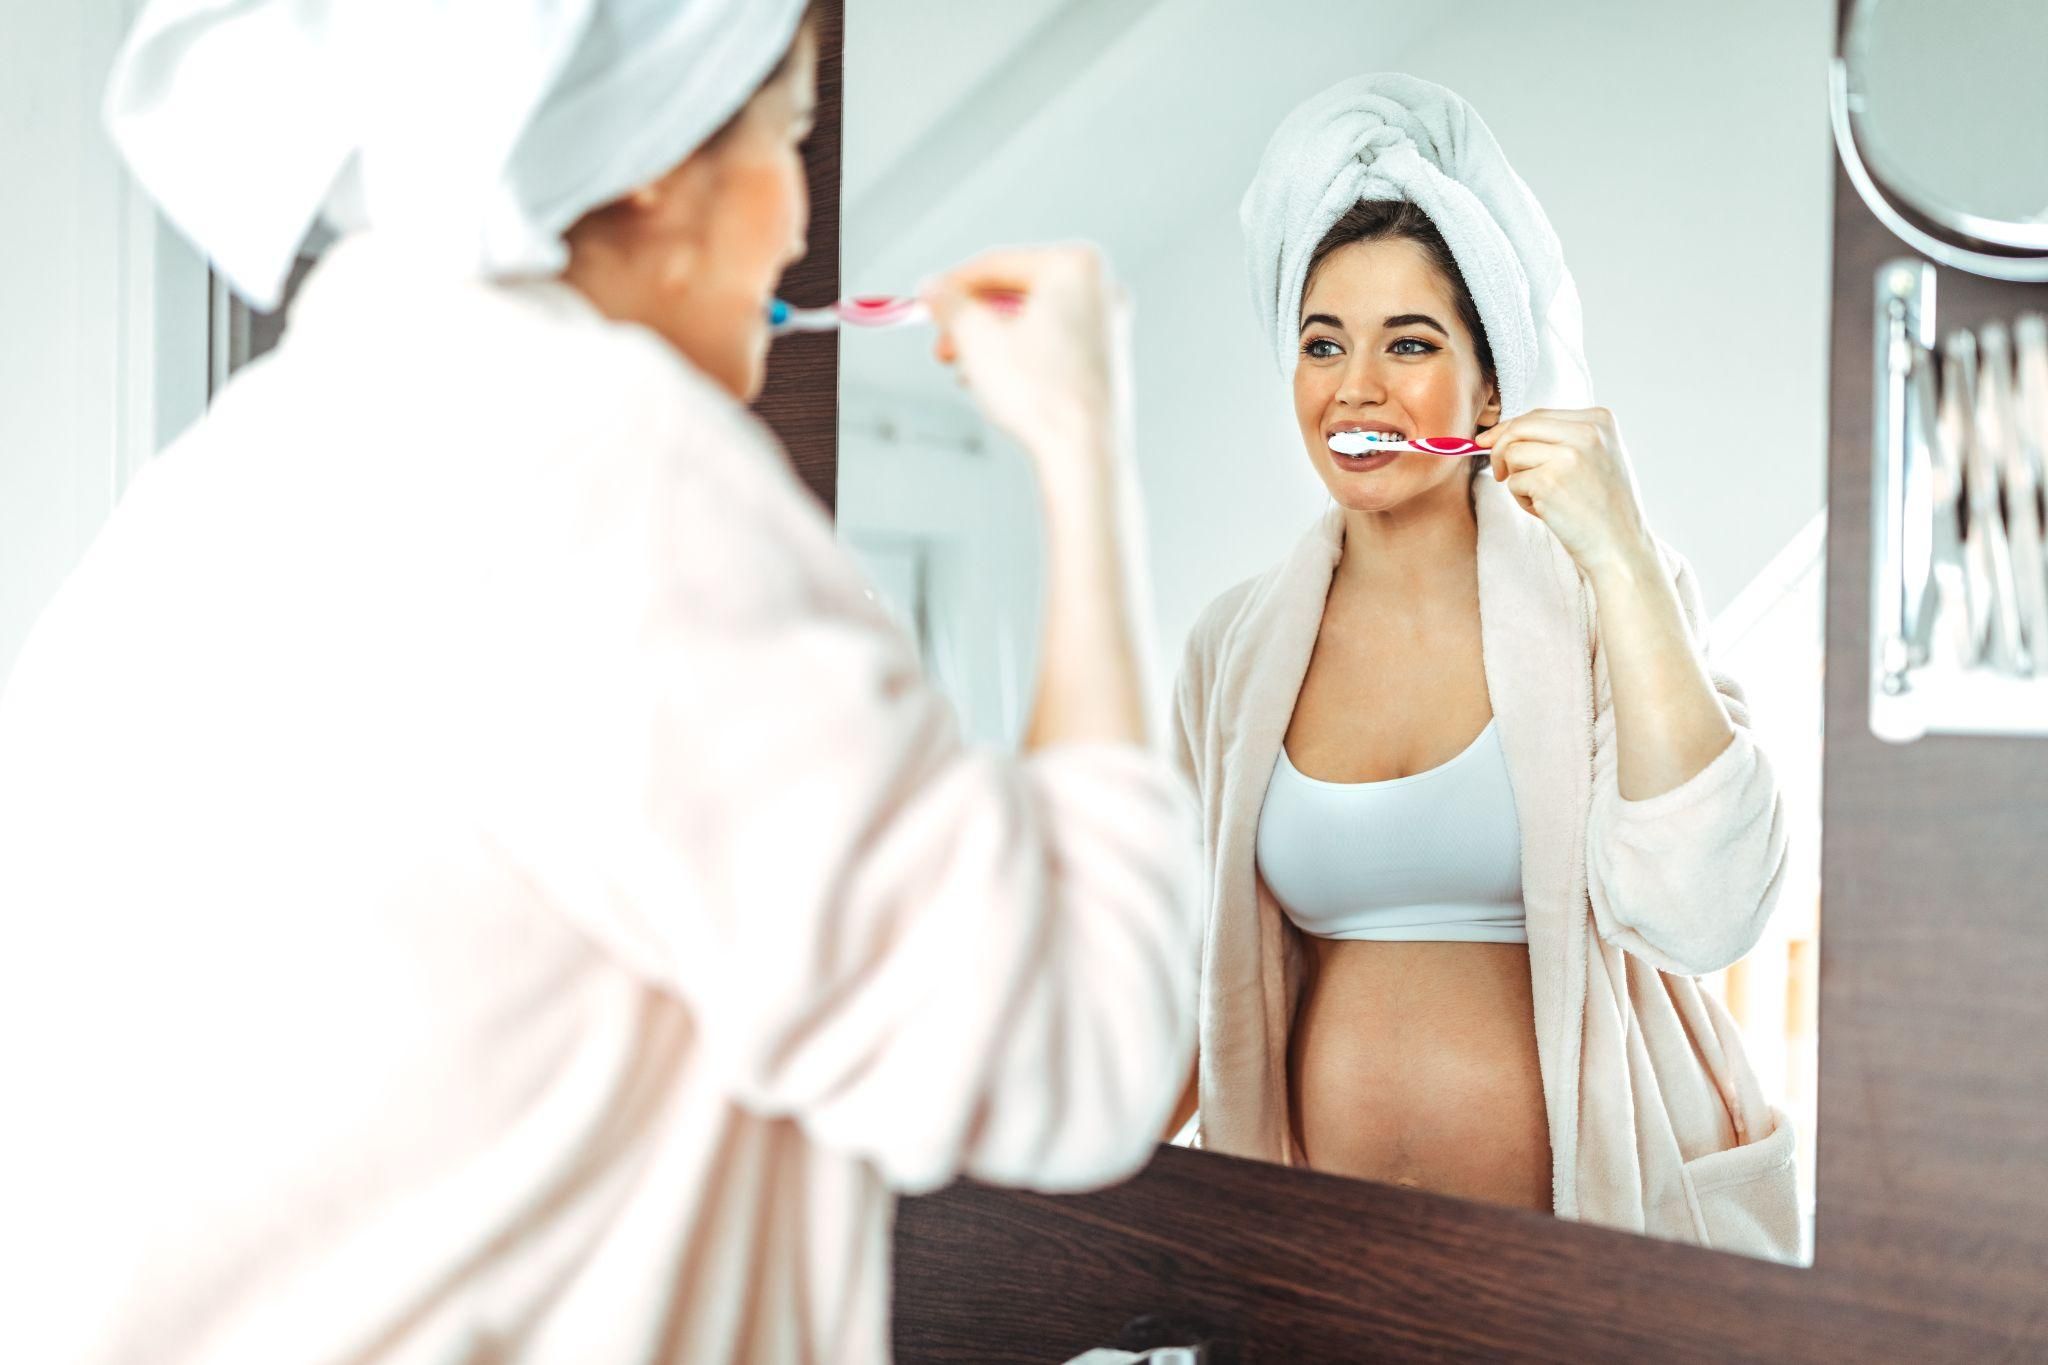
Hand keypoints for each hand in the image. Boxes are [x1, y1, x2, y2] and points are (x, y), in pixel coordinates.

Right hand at [921, 245, 1132, 483]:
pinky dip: (1018, 355)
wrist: (1084, 452)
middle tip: (943, 342)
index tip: (928, 299)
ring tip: (964, 369)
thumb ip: (950, 303)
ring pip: (1030, 321)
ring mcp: (1108, 323)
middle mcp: (1100, 287)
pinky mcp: (1106, 357)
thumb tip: (934, 289)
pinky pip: (1050, 342)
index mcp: (1075, 265)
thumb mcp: (977, 337)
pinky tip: (994, 381)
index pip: (998, 265)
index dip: (953, 284)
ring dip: (990, 341)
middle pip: (1015, 293)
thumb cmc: (1043, 394)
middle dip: (971, 320)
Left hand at [1475, 407, 1657, 578]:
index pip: (1538, 415)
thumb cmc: (1602, 506)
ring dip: (1518, 479)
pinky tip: (1547, 511)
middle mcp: (1587, 431)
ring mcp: (1568, 455)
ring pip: (1513, 453)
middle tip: (1500, 473)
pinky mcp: (1550, 481)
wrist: (1621, 546)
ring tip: (1544, 498)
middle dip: (1499, 449)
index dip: (1508, 430)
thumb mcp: (1595, 457)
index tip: (1489, 443)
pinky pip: (1513, 482)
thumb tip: (1498, 434)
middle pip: (1519, 427)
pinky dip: (1522, 500)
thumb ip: (1559, 439)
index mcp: (1599, 419)